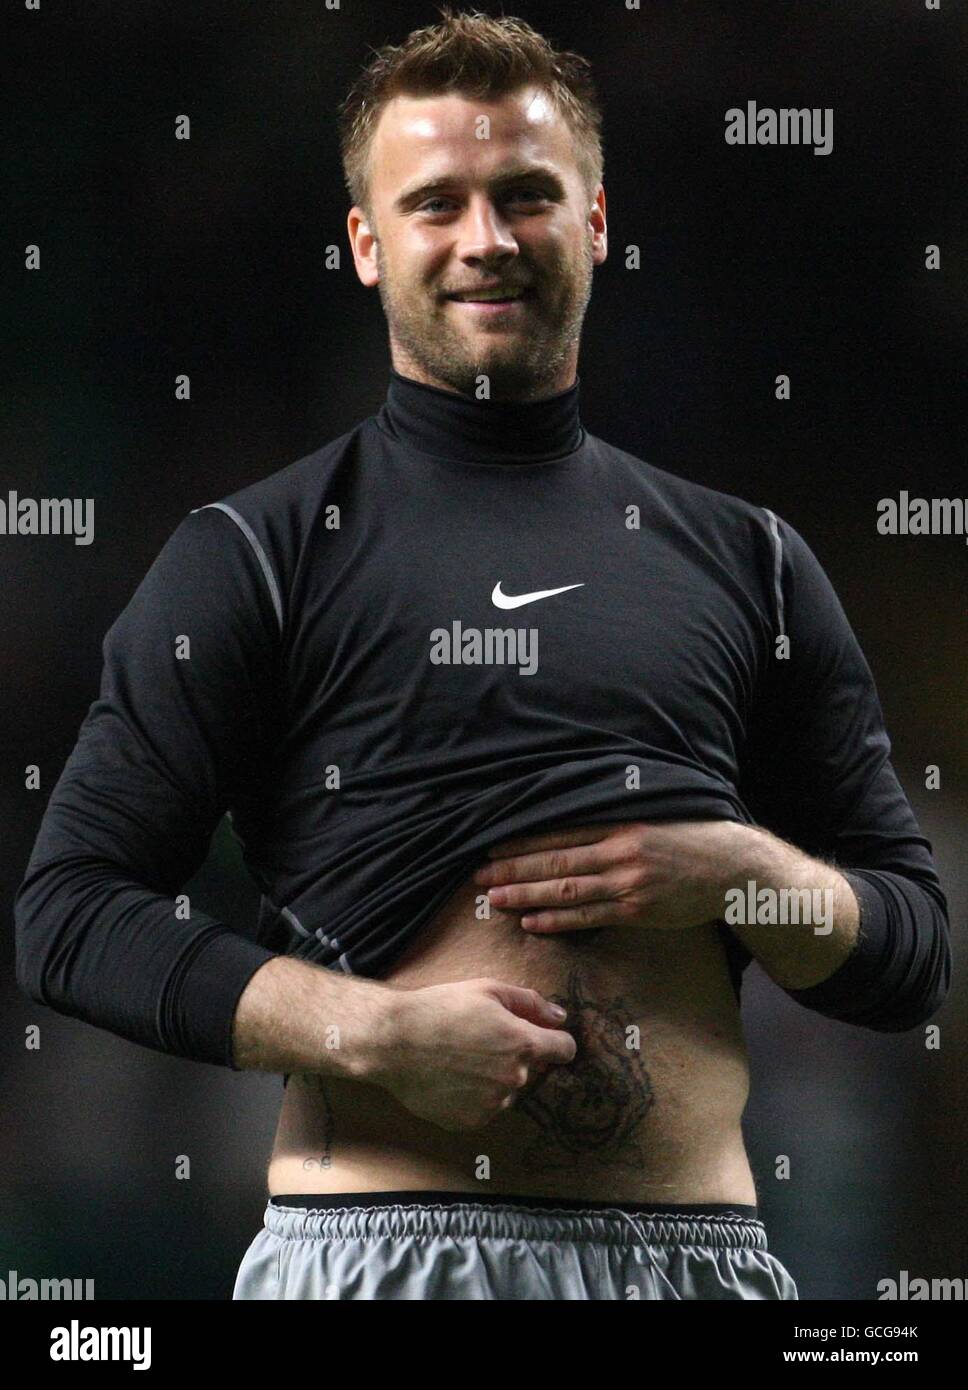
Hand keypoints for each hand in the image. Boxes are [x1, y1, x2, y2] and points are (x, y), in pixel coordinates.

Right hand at [373, 978, 576, 1131]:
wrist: (395, 1042)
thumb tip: (559, 1017)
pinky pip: (485, 1108)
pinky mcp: (470, 1121)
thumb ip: (530, 1003)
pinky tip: (453, 1077)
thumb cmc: (441, 1010)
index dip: (555, 1040)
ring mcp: (492, 1104)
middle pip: (533, 1069)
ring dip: (496, 1078)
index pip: (565, 1049)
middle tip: (485, 1040)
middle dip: (518, 1055)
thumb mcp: (488, 990)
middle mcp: (514, 1079)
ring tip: (463, 1059)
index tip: (542, 1037)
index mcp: (524, 1044)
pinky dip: (475, 1096)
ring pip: (508, 1090)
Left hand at [473, 819, 756, 933]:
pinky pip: (589, 918)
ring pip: (566, 890)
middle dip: (513, 870)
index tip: (492, 847)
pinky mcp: (637, 911)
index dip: (522, 842)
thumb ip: (612, 820)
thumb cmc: (688, 838)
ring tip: (495, 900)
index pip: (559, 833)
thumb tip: (570, 818)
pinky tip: (532, 922)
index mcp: (619, 824)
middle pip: (555, 861)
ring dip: (526, 896)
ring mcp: (627, 883)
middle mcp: (619, 852)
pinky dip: (557, 921)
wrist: (730, 868)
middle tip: (479, 876)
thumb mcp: (650, 816)